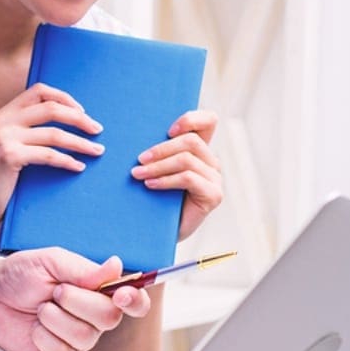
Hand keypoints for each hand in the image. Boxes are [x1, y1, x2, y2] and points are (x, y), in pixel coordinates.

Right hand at [0, 83, 104, 243]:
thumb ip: (28, 129)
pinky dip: (68, 160)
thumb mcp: (10, 144)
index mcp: (5, 112)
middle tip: (98, 130)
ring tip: (97, 150)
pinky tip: (79, 167)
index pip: (39, 90)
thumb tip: (69, 122)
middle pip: (51, 108)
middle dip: (80, 119)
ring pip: (54, 133)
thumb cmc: (0, 176)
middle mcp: (3, 120)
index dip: (64, 97)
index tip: (83, 111)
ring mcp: (5, 137)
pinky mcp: (10, 156)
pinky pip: (48, 155)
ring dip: (80, 142)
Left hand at [0, 248, 150, 350]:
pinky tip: (35, 327)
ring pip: (84, 336)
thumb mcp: (50, 261)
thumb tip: (117, 265)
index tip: (122, 295)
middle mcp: (93, 317)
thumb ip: (84, 269)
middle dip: (77, 301)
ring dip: (55, 317)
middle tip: (55, 290)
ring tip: (41, 307)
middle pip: (109, 318)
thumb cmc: (22, 274)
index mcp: (98, 291)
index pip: (134, 301)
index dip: (136, 300)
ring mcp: (77, 339)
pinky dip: (43, 335)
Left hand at [131, 110, 222, 240]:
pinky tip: (150, 184)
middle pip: (191, 141)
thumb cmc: (153, 197)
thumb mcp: (155, 168)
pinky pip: (188, 178)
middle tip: (139, 159)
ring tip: (137, 174)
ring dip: (158, 166)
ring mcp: (214, 179)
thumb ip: (156, 151)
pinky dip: (166, 180)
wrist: (157, 232)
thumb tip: (134, 131)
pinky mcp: (213, 195)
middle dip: (161, 148)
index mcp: (199, 150)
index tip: (167, 130)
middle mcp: (210, 162)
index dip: (191, 118)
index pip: (209, 121)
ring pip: (187, 159)